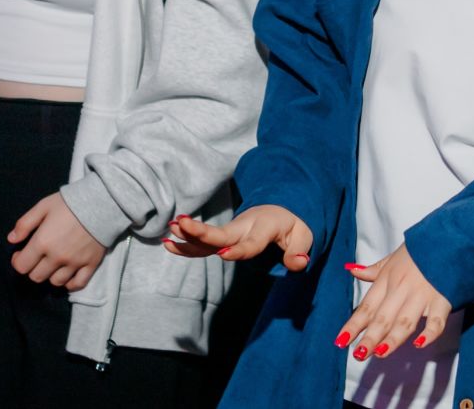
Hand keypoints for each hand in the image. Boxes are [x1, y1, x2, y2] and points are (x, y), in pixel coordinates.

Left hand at [8, 192, 107, 290]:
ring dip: (50, 275)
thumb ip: (24, 224)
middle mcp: (57, 257)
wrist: (102, 202)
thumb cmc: (69, 203)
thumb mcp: (43, 206)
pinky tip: (68, 275)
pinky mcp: (90, 265)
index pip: (22, 267)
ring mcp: (74, 263)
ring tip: (53, 264)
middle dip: (33, 268)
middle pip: (36, 277)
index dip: (18, 262)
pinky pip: (77, 284)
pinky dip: (70, 284)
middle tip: (38, 257)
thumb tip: (11, 240)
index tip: (21, 254)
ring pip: (55, 282)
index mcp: (42, 243)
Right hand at [165, 204, 313, 270]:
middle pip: (221, 234)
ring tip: (169, 233)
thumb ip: (299, 252)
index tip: (223, 255)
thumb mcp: (304, 236)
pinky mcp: (224, 237)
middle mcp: (244, 227)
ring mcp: (232, 232)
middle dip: (201, 232)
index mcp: (265, 227)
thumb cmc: (293, 226)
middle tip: (181, 224)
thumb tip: (298, 264)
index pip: (250, 243)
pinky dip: (187, 243)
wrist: (281, 209)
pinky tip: (169, 244)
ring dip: (189, 236)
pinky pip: (204, 243)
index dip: (238, 250)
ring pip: (208, 238)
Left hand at [338, 244, 451, 359]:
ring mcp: (422, 295)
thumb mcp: (393, 258)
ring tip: (380, 352)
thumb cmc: (420, 250)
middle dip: (370, 338)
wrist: (449, 237)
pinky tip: (420, 344)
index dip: (353, 325)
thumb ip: (373, 270)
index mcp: (388, 279)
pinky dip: (429, 333)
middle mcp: (401, 289)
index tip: (341, 341)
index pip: (367, 306)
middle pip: (383, 317)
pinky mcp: (443, 299)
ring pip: (405, 321)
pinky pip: (436, 320)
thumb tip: (351, 269)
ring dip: (393, 338)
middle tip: (359, 354)